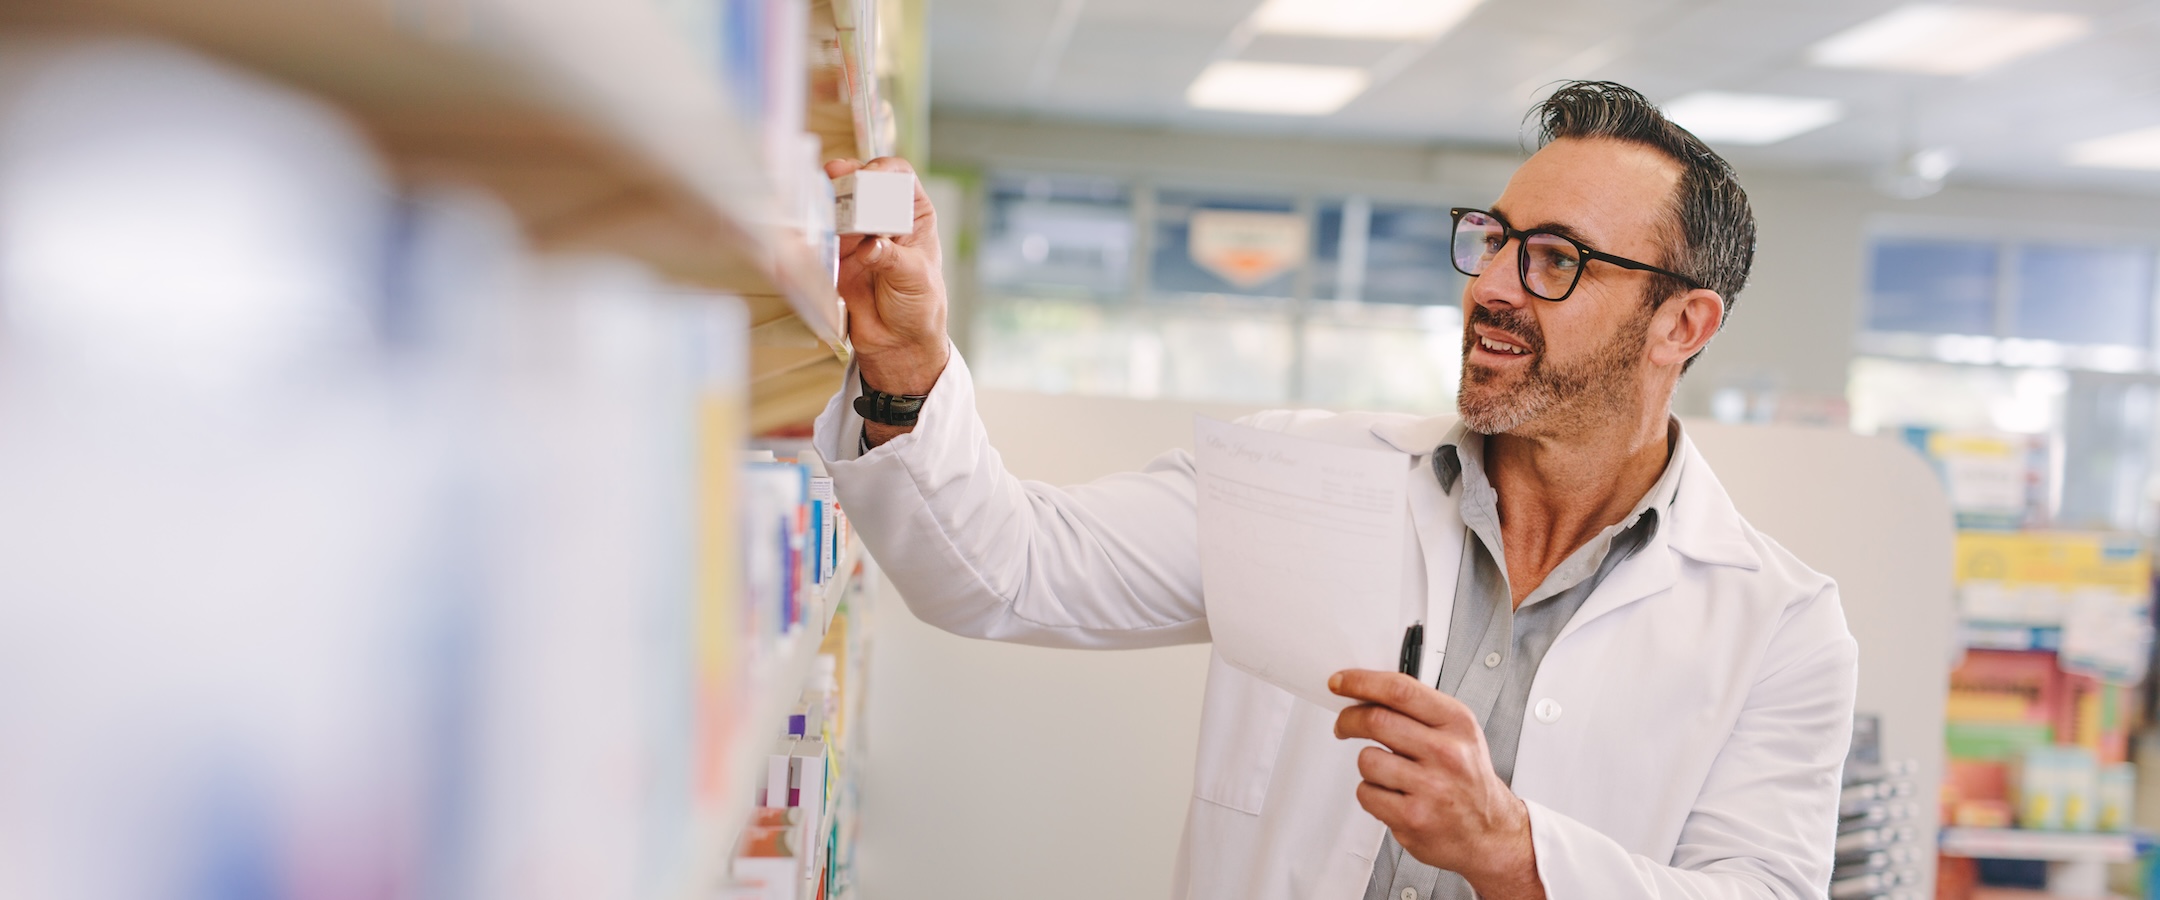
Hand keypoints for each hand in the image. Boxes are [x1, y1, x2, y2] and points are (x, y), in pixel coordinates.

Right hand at [825, 157, 948, 398]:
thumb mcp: (915, 278)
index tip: (870, 175)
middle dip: (849, 181)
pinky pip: (821, 237)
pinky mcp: (836, 255)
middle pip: (863, 185)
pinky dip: (815, 232)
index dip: (884, 170)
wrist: (898, 342)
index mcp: (913, 215)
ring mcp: (857, 234)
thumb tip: (870, 245)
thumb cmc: (920, 306)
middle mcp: (884, 218)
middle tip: (838, 183)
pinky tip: (812, 230)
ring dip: (830, 204)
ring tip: (827, 210)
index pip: (899, 177)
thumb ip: (892, 259)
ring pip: (838, 207)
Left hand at [1330, 670, 1545, 899]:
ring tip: (1389, 773)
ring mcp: (1430, 787)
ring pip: (1367, 758)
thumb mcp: (1459, 734)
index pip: (1400, 690)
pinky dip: (1371, 793)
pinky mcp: (1413, 818)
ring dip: (1368, 764)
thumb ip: (1419, 710)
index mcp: (1458, 724)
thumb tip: (1368, 692)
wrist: (1490, 833)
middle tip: (1344, 725)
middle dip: (1348, 720)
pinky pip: (1366, 793)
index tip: (1340, 682)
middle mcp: (1447, 753)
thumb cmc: (1469, 781)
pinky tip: (1393, 796)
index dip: (1361, 682)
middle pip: (1376, 720)